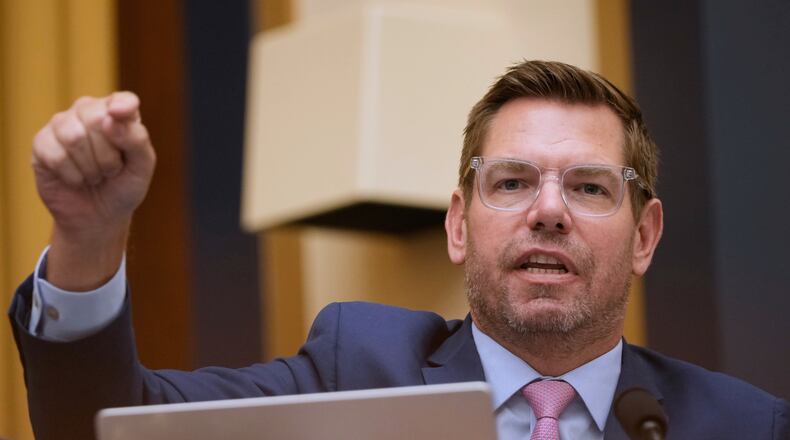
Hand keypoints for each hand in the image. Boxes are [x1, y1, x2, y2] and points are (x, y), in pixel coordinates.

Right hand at [32, 92, 155, 289]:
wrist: (98, 216)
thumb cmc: (123, 186)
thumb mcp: (142, 167)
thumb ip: (136, 139)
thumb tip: (111, 118)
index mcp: (118, 114)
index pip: (122, 100)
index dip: (122, 106)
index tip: (120, 114)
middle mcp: (88, 111)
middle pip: (96, 119)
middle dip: (108, 155)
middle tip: (111, 170)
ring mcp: (62, 125)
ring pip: (73, 136)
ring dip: (90, 167)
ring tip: (95, 175)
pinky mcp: (41, 143)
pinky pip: (56, 155)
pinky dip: (72, 176)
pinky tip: (76, 180)